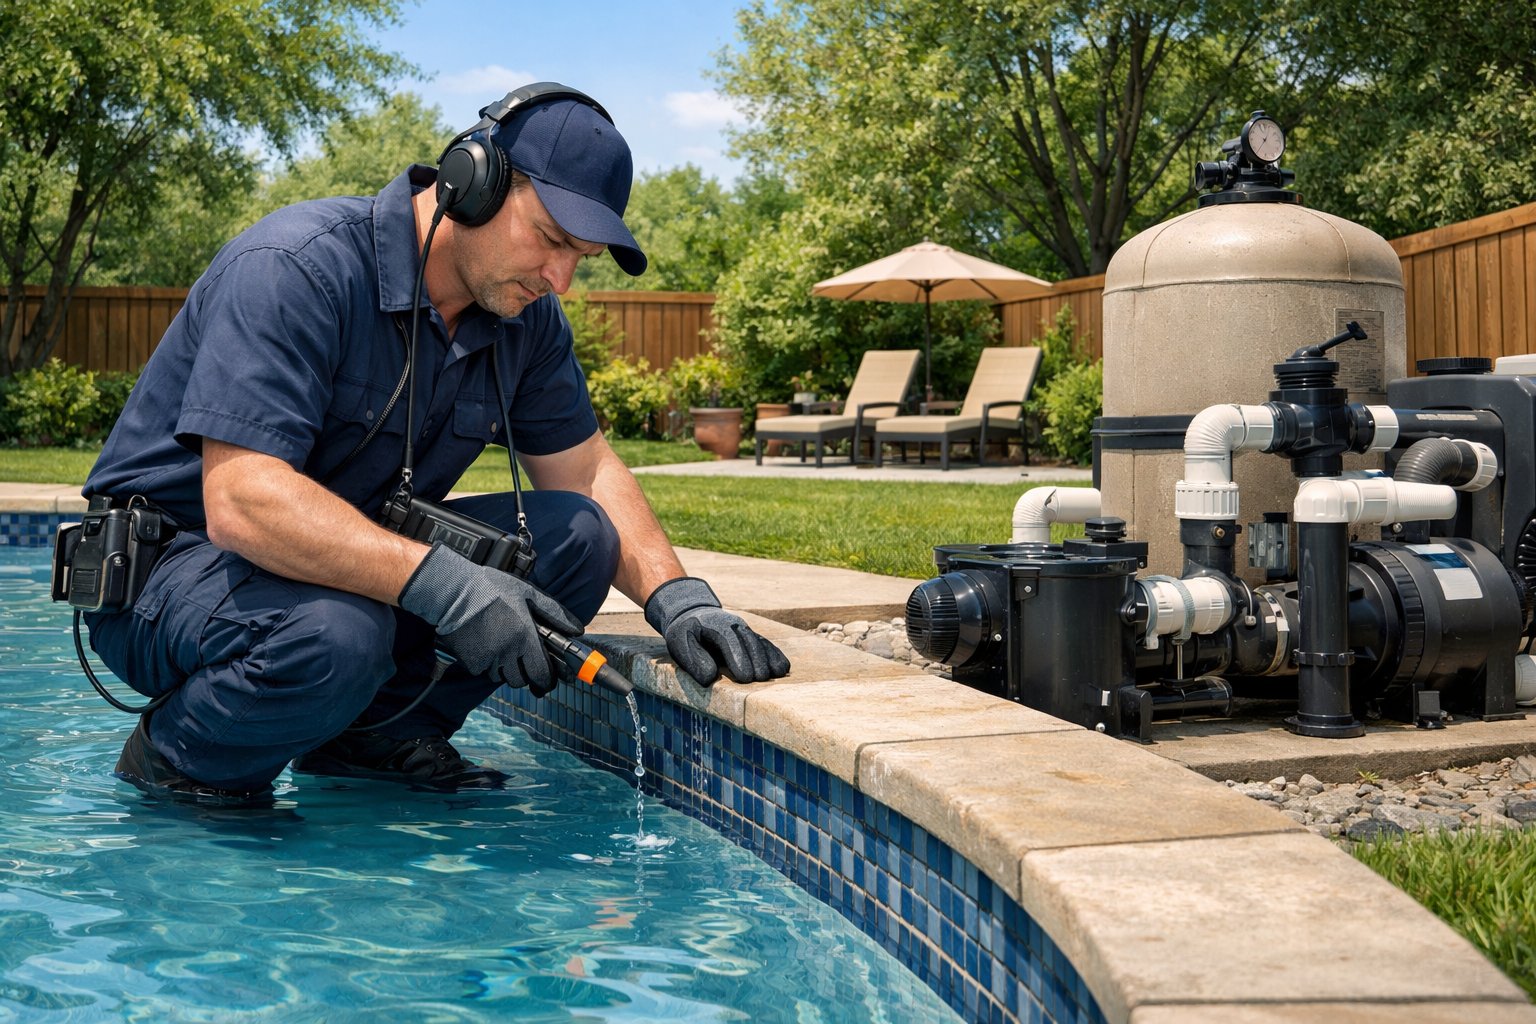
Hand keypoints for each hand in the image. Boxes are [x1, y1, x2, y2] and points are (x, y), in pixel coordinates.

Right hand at [400, 544, 581, 693]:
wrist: (454, 592)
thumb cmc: (492, 588)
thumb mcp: (527, 593)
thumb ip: (554, 612)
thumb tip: (577, 629)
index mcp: (524, 636)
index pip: (541, 673)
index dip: (546, 680)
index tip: (547, 679)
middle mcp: (507, 652)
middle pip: (521, 681)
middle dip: (525, 675)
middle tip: (524, 662)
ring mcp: (488, 659)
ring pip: (502, 677)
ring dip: (505, 669)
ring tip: (503, 648)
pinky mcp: (470, 662)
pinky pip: (484, 671)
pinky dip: (487, 665)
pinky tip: (486, 646)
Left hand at [643, 577, 790, 684]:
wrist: (694, 613)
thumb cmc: (686, 632)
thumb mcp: (680, 643)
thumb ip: (694, 660)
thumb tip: (710, 678)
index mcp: (716, 625)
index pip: (729, 640)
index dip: (739, 658)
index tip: (746, 677)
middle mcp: (734, 625)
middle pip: (749, 641)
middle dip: (757, 660)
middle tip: (762, 679)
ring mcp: (745, 629)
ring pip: (760, 642)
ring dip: (769, 658)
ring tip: (778, 673)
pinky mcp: (751, 636)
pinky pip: (765, 644)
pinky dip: (775, 654)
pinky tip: (783, 667)